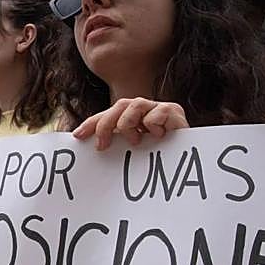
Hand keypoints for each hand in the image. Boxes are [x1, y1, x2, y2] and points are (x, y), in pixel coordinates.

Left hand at [73, 98, 187, 150]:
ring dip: (129, 124)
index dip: (91, 123)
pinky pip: (156, 113)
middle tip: (102, 145)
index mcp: (130, 117)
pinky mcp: (174, 111)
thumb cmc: (158, 158)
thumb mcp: (132, 152)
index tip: (77, 137)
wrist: (187, 160)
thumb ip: (115, 146)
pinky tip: (157, 136)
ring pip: (135, 104)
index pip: (106, 115)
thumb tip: (89, 146)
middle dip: (106, 124)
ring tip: (135, 141)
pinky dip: (153, 125)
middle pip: (118, 106)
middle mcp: (142, 110)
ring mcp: (158, 108)